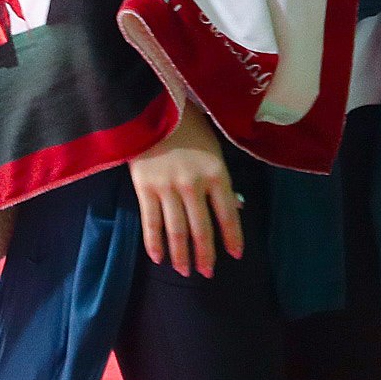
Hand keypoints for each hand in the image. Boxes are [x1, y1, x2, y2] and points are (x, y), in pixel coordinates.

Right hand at [128, 99, 242, 277]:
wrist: (152, 106)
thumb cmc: (188, 124)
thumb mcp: (213, 148)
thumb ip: (222, 179)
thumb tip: (235, 208)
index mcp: (216, 173)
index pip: (228, 214)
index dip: (232, 237)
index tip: (235, 256)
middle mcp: (194, 185)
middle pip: (201, 228)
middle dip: (205, 254)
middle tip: (207, 273)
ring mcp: (168, 188)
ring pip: (177, 231)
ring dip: (181, 255)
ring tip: (184, 271)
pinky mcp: (145, 188)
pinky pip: (150, 222)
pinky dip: (154, 243)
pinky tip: (158, 258)